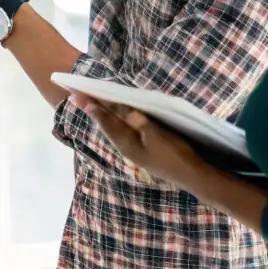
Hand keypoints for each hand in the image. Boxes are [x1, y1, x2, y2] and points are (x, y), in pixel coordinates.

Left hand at [70, 93, 209, 193]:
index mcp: (125, 142)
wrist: (191, 175)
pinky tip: (115, 117)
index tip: (77, 93)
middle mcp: (125, 146)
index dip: (92, 105)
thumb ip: (134, 119)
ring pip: (113, 128)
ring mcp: (133, 150)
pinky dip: (115, 121)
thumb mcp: (154, 133)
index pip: (105, 120)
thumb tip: (113, 107)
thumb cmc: (173, 152)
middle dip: (93, 109)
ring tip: (90, 102)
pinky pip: (123, 132)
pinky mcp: (141, 150)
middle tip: (77, 95)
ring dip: (102, 114)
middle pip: (105, 124)